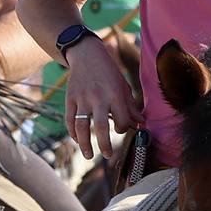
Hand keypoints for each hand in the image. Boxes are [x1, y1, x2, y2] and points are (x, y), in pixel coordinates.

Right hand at [61, 39, 137, 162]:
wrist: (86, 54)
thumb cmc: (108, 72)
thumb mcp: (123, 86)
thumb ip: (130, 106)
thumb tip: (141, 124)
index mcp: (114, 95)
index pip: (121, 120)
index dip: (123, 128)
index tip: (121, 129)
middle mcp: (98, 98)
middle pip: (102, 127)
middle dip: (105, 145)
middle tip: (108, 155)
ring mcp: (82, 99)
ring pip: (82, 126)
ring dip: (85, 144)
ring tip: (89, 155)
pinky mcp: (70, 99)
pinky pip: (70, 119)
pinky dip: (73, 132)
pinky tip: (78, 140)